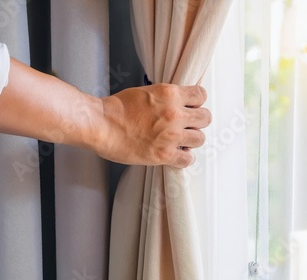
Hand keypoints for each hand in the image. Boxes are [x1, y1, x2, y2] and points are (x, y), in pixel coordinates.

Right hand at [96, 84, 210, 167]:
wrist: (100, 124)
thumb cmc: (117, 109)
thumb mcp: (147, 92)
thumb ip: (166, 98)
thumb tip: (179, 103)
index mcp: (170, 94)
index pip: (201, 95)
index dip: (197, 102)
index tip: (191, 107)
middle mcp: (174, 113)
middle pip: (205, 118)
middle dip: (197, 122)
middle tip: (187, 126)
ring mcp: (171, 135)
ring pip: (200, 139)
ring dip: (191, 140)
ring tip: (180, 141)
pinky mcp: (164, 154)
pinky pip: (188, 159)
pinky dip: (184, 158)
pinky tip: (176, 155)